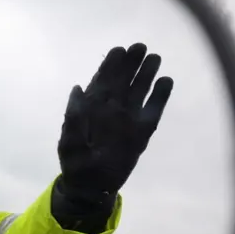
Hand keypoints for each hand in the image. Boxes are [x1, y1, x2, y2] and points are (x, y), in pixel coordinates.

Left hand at [57, 43, 172, 198]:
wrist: (90, 186)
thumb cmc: (75, 163)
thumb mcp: (68, 141)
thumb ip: (73, 116)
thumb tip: (78, 87)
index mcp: (92, 108)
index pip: (103, 80)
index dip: (110, 64)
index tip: (119, 50)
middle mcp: (111, 109)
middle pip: (123, 80)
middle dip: (131, 63)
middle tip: (140, 46)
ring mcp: (128, 119)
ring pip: (139, 91)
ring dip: (146, 74)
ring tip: (155, 57)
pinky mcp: (142, 132)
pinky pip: (154, 110)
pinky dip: (160, 96)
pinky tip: (166, 82)